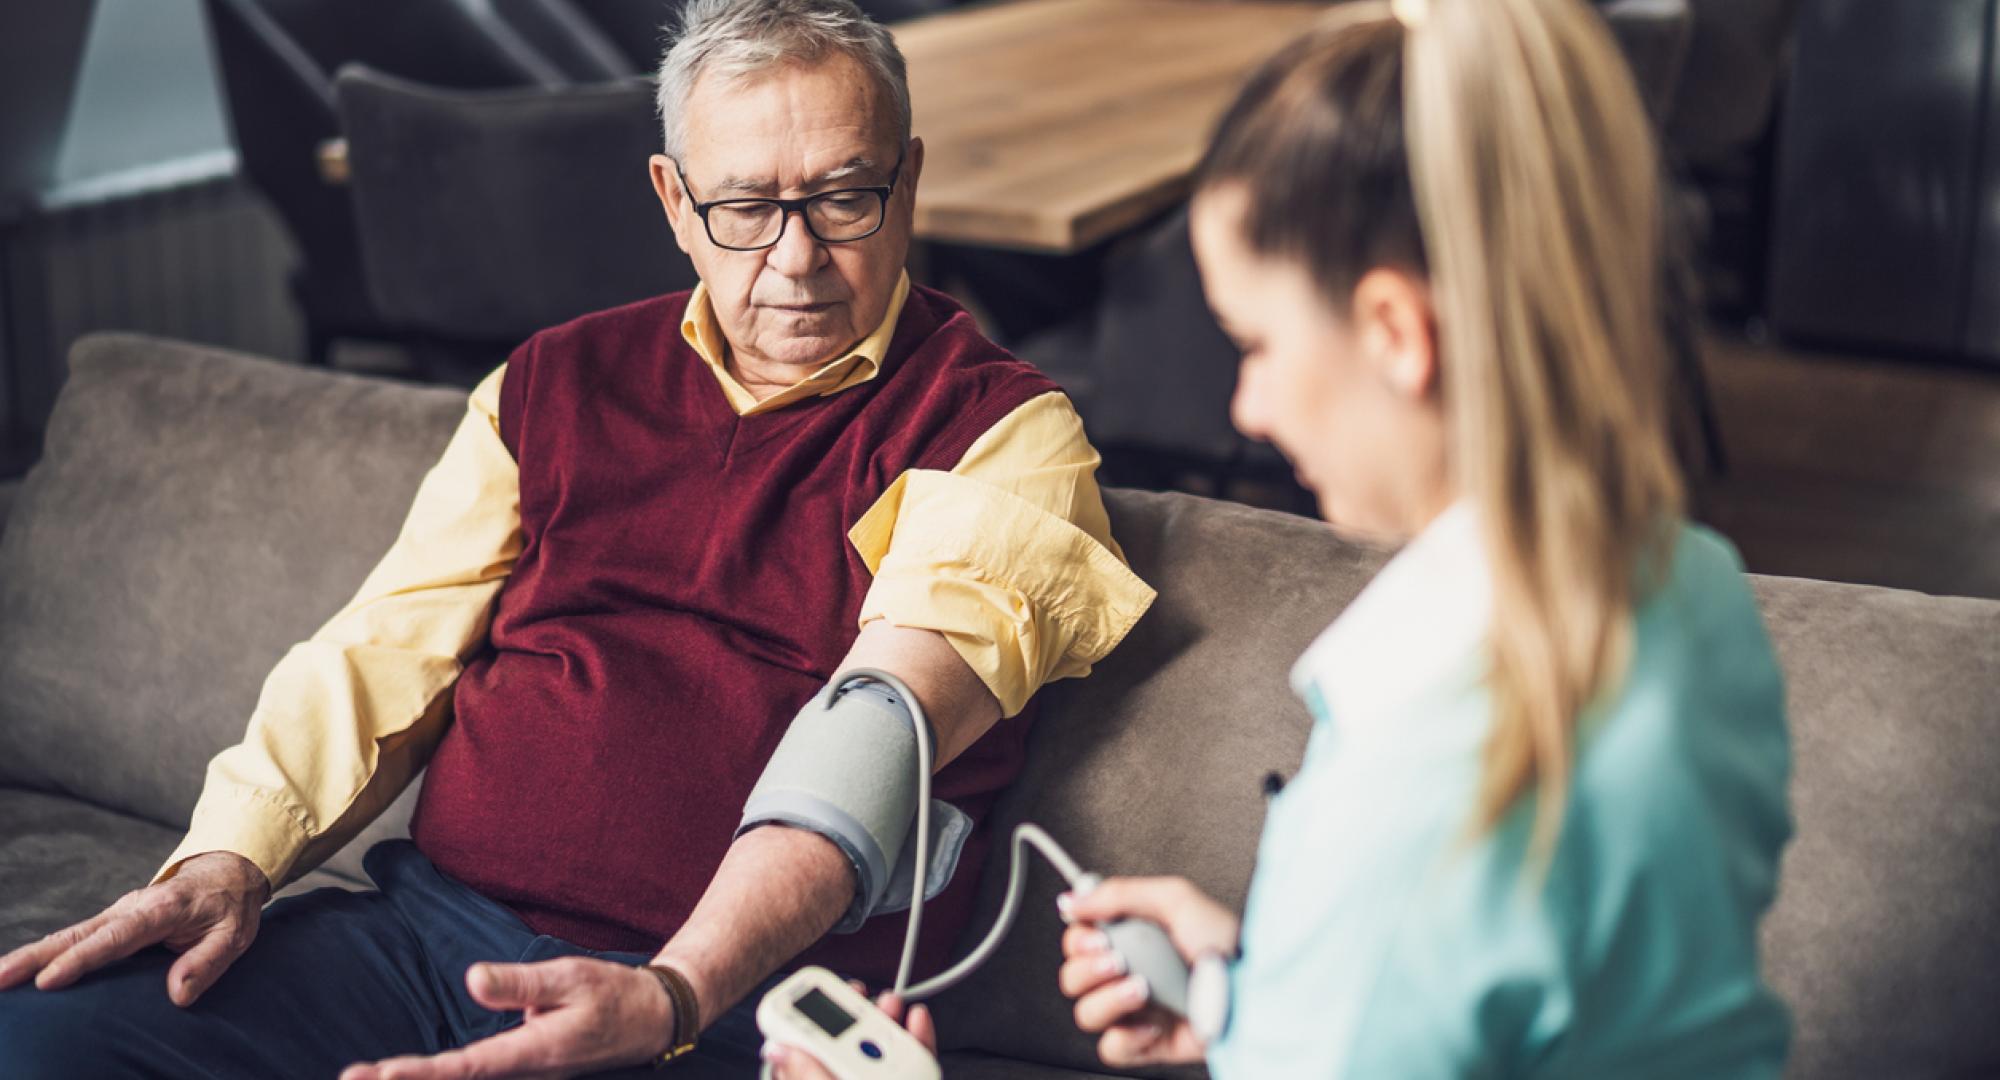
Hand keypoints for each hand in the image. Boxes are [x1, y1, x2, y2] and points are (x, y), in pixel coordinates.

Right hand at [0, 850, 269, 1006]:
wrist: (228, 871)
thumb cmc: (231, 905)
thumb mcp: (234, 934)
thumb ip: (207, 961)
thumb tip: (177, 994)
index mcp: (161, 910)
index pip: (116, 938)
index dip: (82, 959)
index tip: (49, 980)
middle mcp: (131, 908)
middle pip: (76, 934)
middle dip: (34, 957)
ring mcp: (118, 914)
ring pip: (68, 935)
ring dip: (31, 955)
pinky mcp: (112, 922)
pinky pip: (76, 938)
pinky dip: (46, 952)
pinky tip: (23, 971)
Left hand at [339, 957, 675, 1079]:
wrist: (650, 1018)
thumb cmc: (612, 995)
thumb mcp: (571, 977)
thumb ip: (522, 983)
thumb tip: (473, 979)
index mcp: (535, 1052)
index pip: (470, 1067)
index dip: (425, 1074)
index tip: (385, 1075)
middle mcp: (523, 1070)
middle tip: (352, 1078)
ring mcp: (522, 1072)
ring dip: (418, 1079)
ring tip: (367, 1076)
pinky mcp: (522, 1065)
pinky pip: (474, 1075)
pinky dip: (441, 1076)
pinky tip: (413, 1073)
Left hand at [763, 984, 936, 1079]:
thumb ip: (810, 1076)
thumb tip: (774, 1049)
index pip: (805, 1056)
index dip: (802, 1023)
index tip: (805, 996)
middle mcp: (849, 1078)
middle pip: (849, 1045)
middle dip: (855, 1012)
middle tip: (857, 990)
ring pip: (884, 1049)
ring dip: (889, 1019)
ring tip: (892, 1001)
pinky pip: (918, 1061)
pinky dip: (920, 1039)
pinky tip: (918, 1019)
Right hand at [1057, 876, 1240, 1067]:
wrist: (1252, 989)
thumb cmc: (1226, 943)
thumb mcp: (1175, 899)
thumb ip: (1119, 894)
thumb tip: (1073, 900)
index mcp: (1132, 938)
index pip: (1079, 940)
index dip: (1079, 939)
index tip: (1097, 935)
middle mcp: (1129, 973)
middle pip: (1073, 977)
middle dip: (1088, 968)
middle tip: (1119, 960)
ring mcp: (1136, 1011)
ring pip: (1086, 1013)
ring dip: (1108, 999)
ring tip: (1142, 988)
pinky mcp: (1147, 1044)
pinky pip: (1112, 1048)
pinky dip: (1127, 1037)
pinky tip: (1152, 1022)